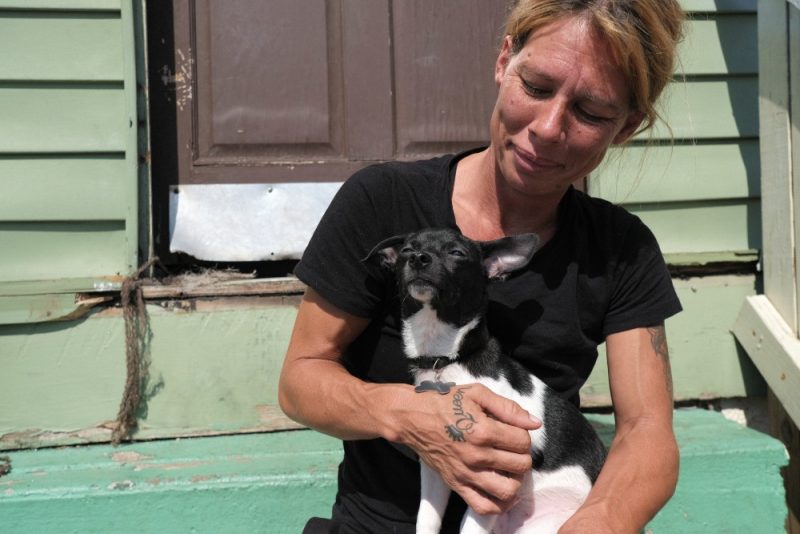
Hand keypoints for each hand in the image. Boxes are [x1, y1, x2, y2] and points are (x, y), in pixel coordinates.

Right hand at [389, 383, 540, 514]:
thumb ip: (508, 408)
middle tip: (512, 448)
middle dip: (522, 456)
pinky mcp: (457, 485)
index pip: (523, 441)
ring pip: (508, 491)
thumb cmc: (445, 402)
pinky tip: (501, 490)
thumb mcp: (477, 393)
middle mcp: (476, 455)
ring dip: (516, 481)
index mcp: (483, 430)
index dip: (523, 434)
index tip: (513, 430)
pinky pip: (484, 507)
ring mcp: (466, 473)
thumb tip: (535, 423)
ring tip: (509, 469)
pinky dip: (498, 504)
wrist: (413, 417)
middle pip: (520, 466)